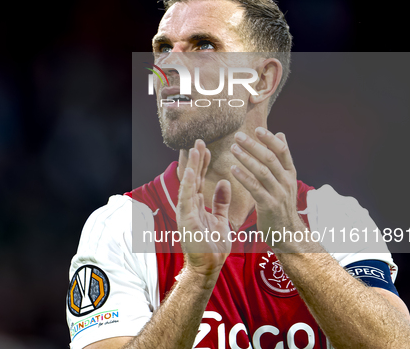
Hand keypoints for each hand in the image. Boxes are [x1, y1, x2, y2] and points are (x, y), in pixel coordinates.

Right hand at [177, 139, 231, 277]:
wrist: (208, 268)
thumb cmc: (213, 247)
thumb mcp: (221, 220)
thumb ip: (221, 201)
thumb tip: (225, 182)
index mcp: (196, 206)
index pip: (199, 180)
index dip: (202, 163)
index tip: (205, 147)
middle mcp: (189, 206)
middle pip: (192, 178)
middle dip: (196, 159)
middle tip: (200, 140)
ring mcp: (185, 212)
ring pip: (188, 184)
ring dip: (191, 166)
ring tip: (195, 148)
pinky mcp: (185, 220)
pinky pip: (186, 198)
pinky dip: (187, 183)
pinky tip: (190, 170)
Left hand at [230, 127, 303, 251]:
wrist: (288, 233)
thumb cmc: (282, 203)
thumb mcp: (285, 179)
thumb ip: (281, 158)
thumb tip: (280, 134)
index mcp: (290, 173)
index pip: (282, 151)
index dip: (270, 139)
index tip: (257, 128)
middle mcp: (286, 181)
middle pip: (270, 158)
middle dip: (254, 145)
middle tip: (238, 135)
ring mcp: (279, 194)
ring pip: (262, 171)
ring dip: (246, 158)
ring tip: (233, 148)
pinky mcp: (269, 206)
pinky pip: (255, 188)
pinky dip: (244, 177)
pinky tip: (233, 169)